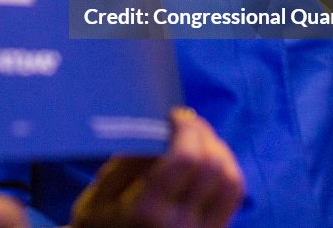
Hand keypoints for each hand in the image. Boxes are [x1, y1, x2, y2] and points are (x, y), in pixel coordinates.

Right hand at [71, 108, 243, 227]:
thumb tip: (158, 129)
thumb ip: (128, 161)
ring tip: (200, 138)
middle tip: (189, 122)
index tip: (174, 115)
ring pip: (231, 183)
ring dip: (219, 152)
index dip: (186, 129)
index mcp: (149, 212)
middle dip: (204, 135)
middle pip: (214, 168)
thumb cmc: (100, 227)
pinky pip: (232, 198)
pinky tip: (208, 161)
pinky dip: (225, 171)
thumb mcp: (100, 194)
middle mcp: (181, 225)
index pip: (185, 159)